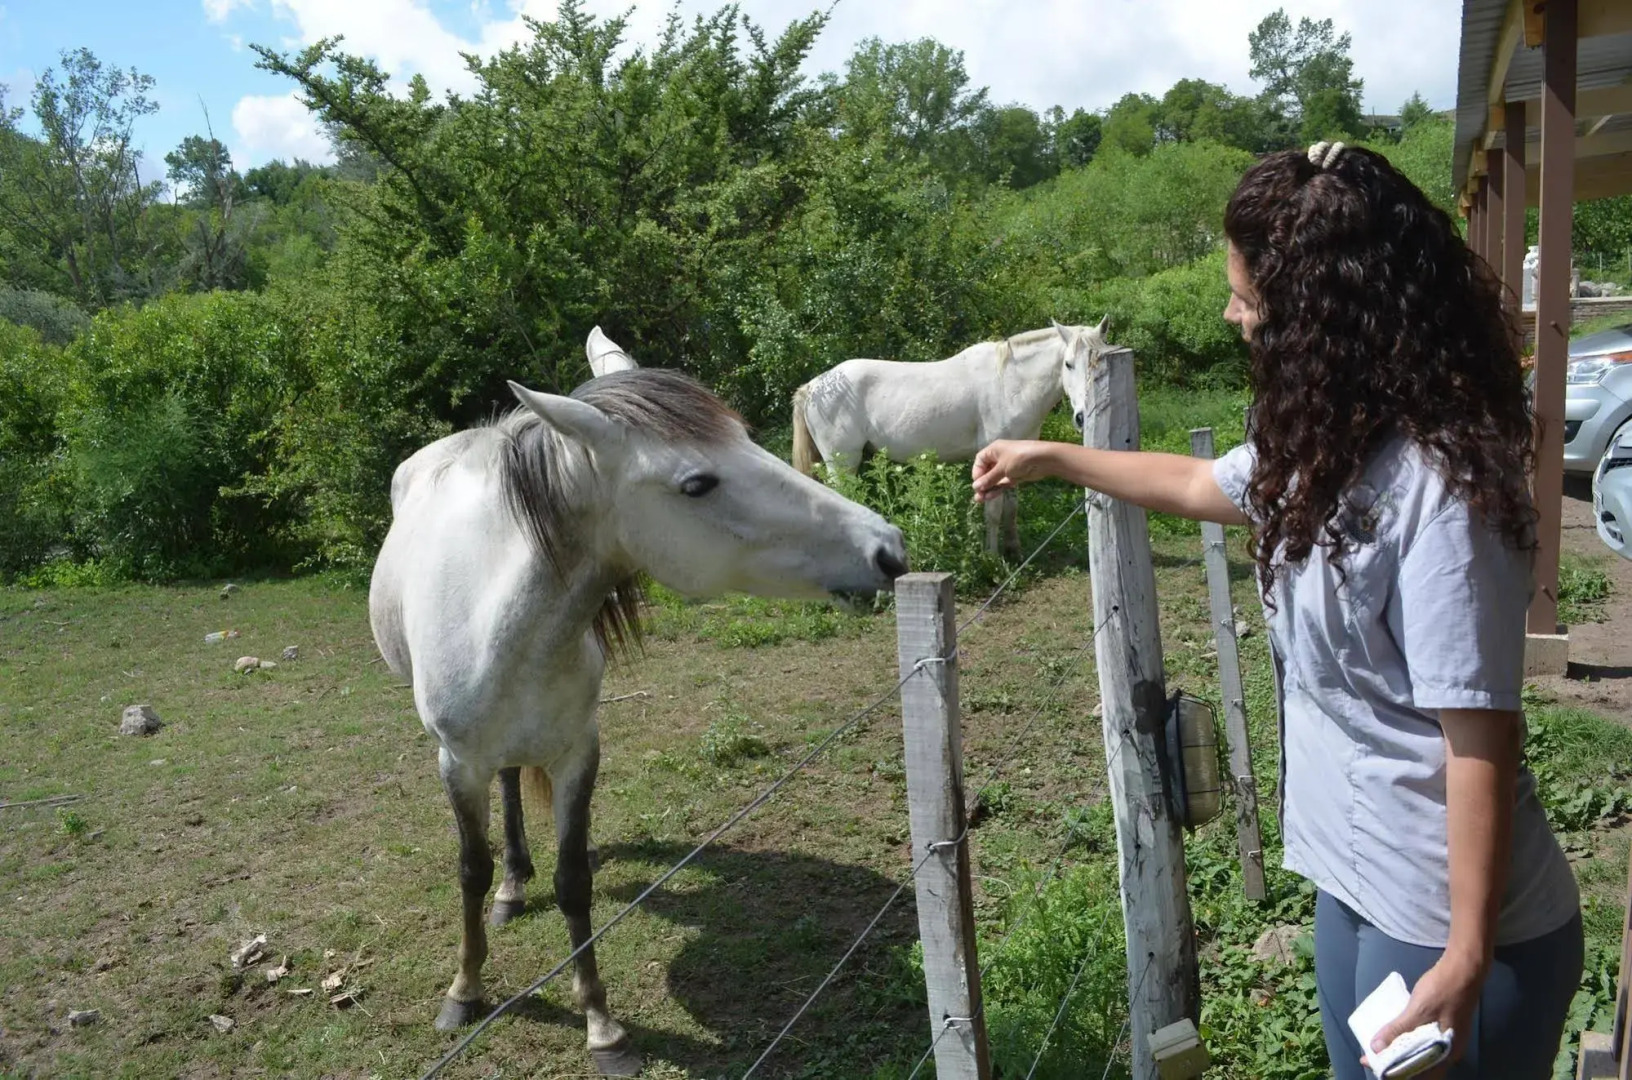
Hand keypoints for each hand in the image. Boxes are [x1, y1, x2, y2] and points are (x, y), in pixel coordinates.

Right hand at [970, 440, 1048, 501]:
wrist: (1043, 459)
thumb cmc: (1019, 458)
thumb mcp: (1002, 468)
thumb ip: (989, 479)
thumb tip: (975, 487)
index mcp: (994, 450)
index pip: (980, 461)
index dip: (977, 473)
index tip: (977, 484)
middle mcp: (999, 457)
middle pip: (987, 471)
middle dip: (982, 484)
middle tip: (978, 497)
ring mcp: (1008, 467)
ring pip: (995, 478)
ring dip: (989, 488)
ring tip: (982, 500)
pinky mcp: (1016, 475)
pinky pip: (1003, 482)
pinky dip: (998, 488)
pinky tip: (991, 496)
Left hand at [1362, 952, 1483, 1077]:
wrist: (1463, 969)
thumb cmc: (1443, 990)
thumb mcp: (1417, 1011)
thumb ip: (1398, 1030)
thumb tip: (1375, 1047)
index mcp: (1447, 1053)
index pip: (1419, 1075)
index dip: (1396, 1072)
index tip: (1374, 1065)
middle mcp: (1449, 1051)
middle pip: (1420, 1066)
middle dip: (1396, 1063)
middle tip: (1373, 1056)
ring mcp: (1448, 1038)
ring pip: (1421, 1052)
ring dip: (1401, 1052)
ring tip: (1381, 1047)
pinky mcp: (1444, 1027)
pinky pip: (1424, 1041)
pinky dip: (1409, 1041)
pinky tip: (1397, 1034)